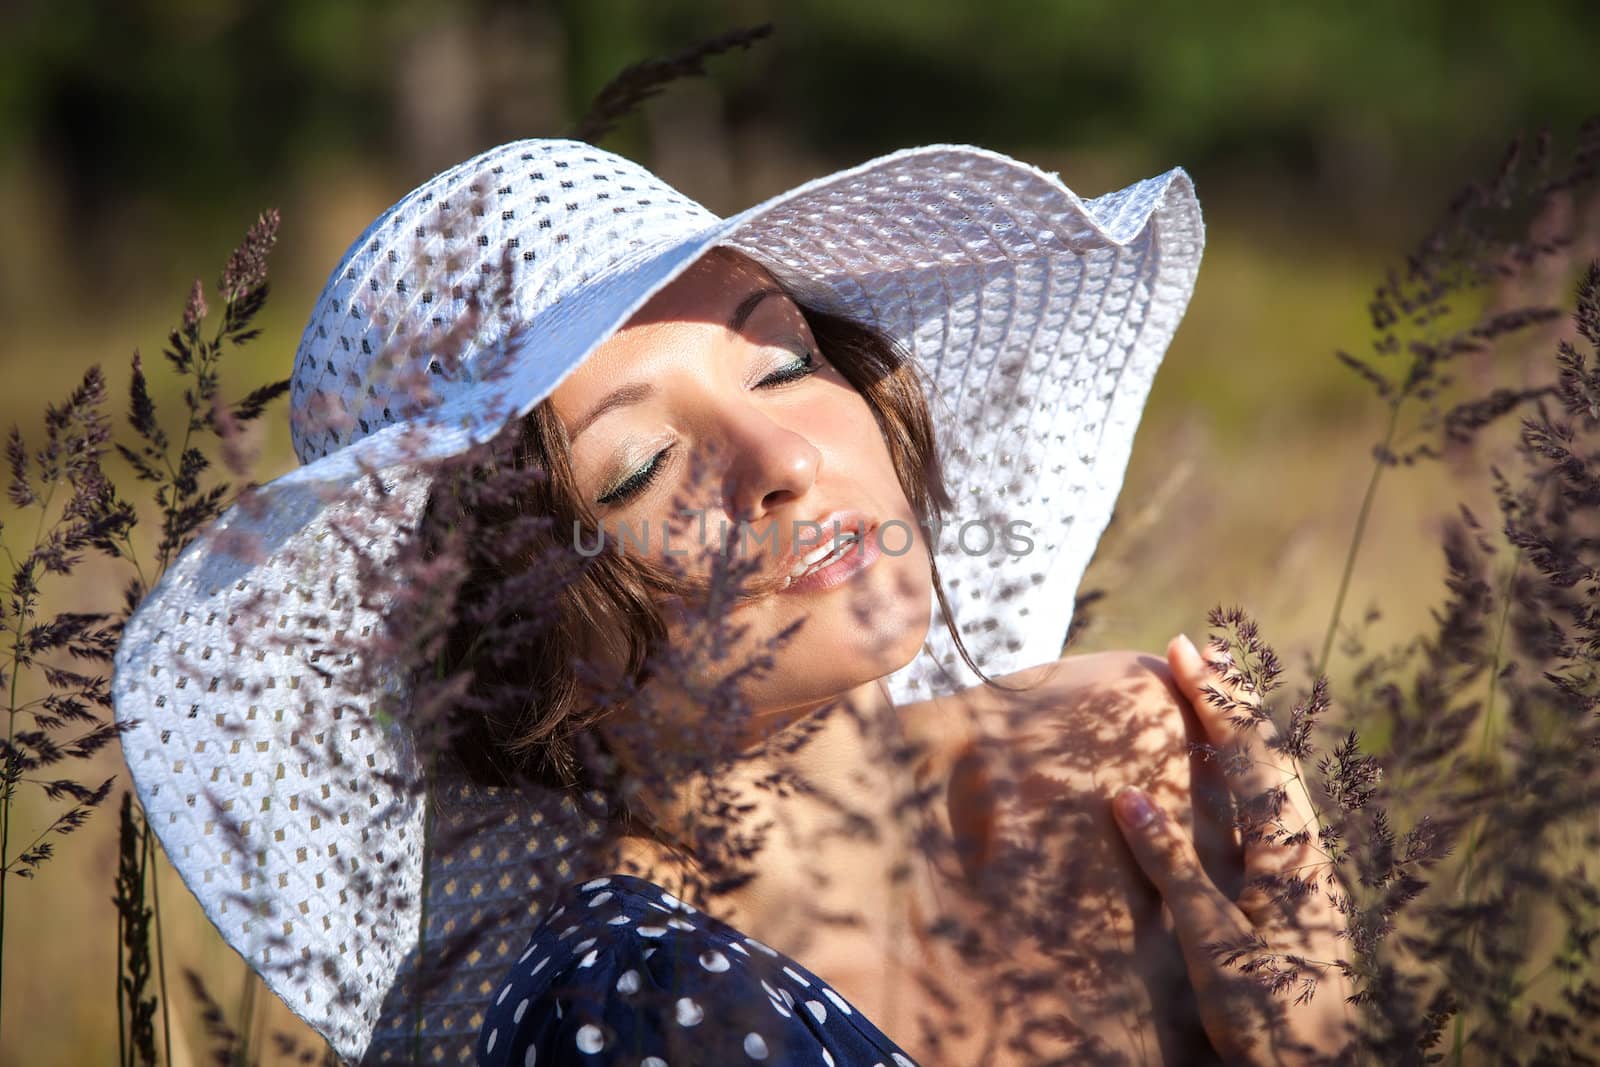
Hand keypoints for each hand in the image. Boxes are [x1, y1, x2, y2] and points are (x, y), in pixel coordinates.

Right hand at [1110, 634, 1355, 1065]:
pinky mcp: (1295, 896)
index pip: (1249, 755)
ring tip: (1212, 697)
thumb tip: (1129, 795)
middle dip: (1230, 701)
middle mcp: (1304, 851)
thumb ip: (1174, 868)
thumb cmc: (1269, 1016)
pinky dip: (1242, 774)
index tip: (1181, 649)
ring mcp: (1304, 873)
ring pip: (1272, 781)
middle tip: (1195, 653)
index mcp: (1289, 853)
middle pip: (1269, 756)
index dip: (1215, 699)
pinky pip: (1268, 811)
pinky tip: (1227, 779)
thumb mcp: (1213, 944)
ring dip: (1239, 733)